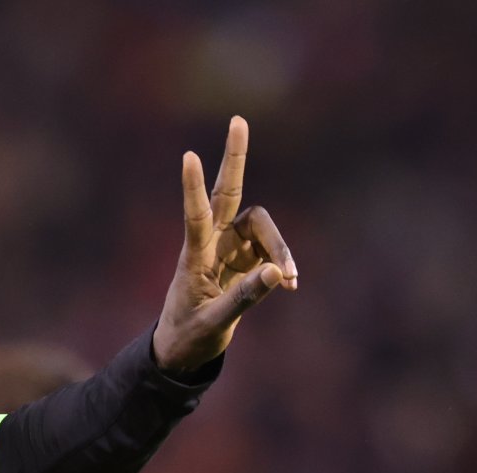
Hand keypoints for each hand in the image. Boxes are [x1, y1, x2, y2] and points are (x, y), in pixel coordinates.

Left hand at [152, 117, 297, 372]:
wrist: (185, 348)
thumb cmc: (190, 334)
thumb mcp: (216, 322)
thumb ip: (246, 298)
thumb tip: (280, 273)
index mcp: (193, 256)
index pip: (194, 215)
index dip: (194, 187)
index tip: (189, 156)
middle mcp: (211, 242)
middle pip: (228, 192)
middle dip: (235, 158)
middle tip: (238, 120)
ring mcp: (229, 247)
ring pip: (263, 227)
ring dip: (280, 247)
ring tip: (290, 280)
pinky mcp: (245, 258)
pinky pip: (272, 251)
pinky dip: (282, 265)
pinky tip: (288, 284)